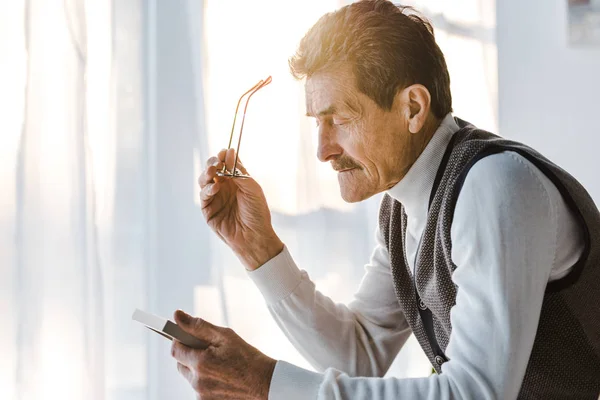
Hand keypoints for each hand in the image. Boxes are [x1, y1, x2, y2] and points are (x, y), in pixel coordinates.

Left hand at [171, 310, 276, 399]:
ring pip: (190, 377)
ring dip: (198, 369)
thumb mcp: (225, 336)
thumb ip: (198, 326)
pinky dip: (206, 381)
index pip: (175, 350)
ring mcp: (202, 395)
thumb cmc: (248, 358)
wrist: (266, 383)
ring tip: (220, 365)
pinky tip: (222, 376)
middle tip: (209, 350)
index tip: (188, 337)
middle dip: (190, 355)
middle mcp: (197, 382)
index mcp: (200, 363)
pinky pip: (199, 388)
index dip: (181, 340)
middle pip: (181, 364)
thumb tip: (178, 316)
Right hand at [199, 148, 282, 269]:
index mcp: (236, 181)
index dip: (223, 157)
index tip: (224, 152)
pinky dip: (207, 189)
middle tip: (215, 162)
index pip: (226, 164)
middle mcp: (224, 187)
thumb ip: (239, 171)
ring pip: (204, 180)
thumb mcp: (252, 188)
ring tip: (213, 172)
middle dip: (212, 163)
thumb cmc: (257, 212)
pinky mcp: (208, 210)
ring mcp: (215, 198)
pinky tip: (215, 188)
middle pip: (212, 170)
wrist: (254, 236)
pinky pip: (204, 196)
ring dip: (207, 174)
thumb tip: (229, 151)